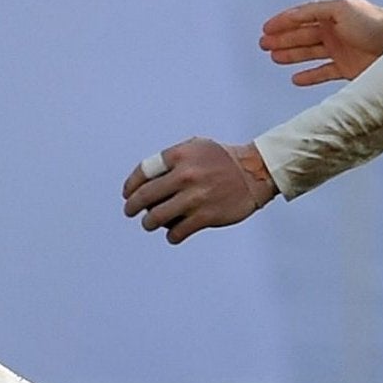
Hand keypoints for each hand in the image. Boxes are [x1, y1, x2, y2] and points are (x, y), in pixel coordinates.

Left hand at [122, 139, 278, 243]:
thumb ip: (171, 158)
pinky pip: (177, 232)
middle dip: (133, 207)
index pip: (143, 172)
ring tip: (150, 223)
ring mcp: (195, 197)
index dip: (131, 185)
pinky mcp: (206, 216)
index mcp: (180, 155)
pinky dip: (171, 235)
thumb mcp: (196, 147)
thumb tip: (145, 178)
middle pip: (145, 196)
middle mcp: (185, 175)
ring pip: (156, 217)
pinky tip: (173, 233)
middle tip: (130, 211)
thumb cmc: (223, 159)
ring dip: (149, 223)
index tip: (127, 194)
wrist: (255, 172)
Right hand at [260, 0, 382, 84]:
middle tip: (263, 45)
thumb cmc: (372, 23)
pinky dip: (309, 76)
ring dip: (291, 55)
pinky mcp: (347, 69)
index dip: (283, 22)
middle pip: (302, 35)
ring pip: (309, 53)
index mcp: (332, 14)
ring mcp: (340, 51)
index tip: (265, 29)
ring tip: (274, 58)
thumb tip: (293, 15)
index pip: (302, 17)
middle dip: (282, 39)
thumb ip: (314, 11)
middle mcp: (335, 31)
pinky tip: (295, 79)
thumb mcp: (340, 9)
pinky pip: (323, 72)